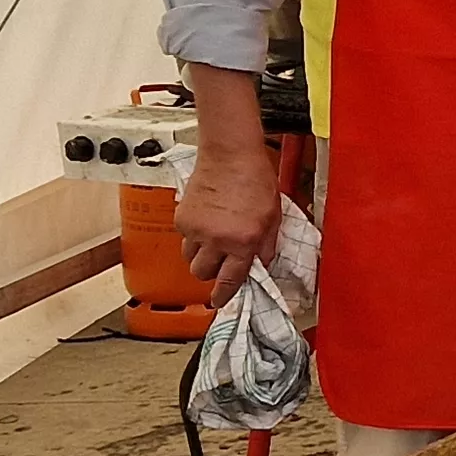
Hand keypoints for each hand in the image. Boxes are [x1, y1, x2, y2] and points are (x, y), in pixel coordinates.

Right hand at [172, 146, 282, 305]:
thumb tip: (262, 264)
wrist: (230, 155)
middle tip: (220, 262)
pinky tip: (206, 221)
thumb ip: (267, 244)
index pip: (230, 279)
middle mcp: (217, 239)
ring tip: (213, 239)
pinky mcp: (182, 218)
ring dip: (200, 255)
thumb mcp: (273, 216)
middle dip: (211, 272)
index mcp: (243, 241)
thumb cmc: (255, 179)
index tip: (220, 301)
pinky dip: (193, 236)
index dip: (224, 294)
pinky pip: (184, 238)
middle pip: (202, 273)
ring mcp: (197, 229)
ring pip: (190, 258)